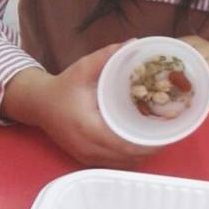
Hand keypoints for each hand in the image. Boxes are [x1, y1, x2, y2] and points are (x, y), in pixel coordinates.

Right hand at [2, 44, 157, 166]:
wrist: (38, 104)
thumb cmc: (63, 86)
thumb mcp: (82, 69)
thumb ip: (106, 56)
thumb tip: (134, 43)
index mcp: (88, 127)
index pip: (124, 145)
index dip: (148, 144)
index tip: (167, 134)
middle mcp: (87, 147)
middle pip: (127, 158)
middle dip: (151, 149)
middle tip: (169, 135)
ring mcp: (86, 157)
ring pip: (122, 164)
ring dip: (142, 155)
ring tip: (159, 139)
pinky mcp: (86, 160)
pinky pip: (114, 165)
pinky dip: (130, 158)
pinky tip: (141, 146)